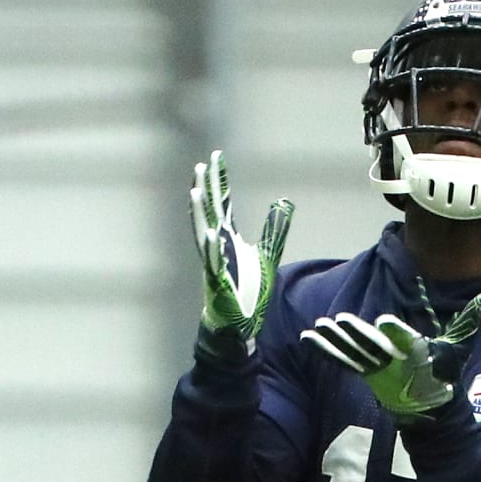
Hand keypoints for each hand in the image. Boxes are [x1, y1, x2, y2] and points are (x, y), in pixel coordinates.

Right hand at [190, 149, 293, 349]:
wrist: (239, 323)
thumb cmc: (248, 290)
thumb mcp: (267, 255)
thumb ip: (274, 229)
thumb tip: (284, 203)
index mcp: (228, 238)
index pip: (223, 203)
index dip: (220, 181)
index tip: (215, 158)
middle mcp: (217, 246)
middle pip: (210, 212)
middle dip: (206, 189)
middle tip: (201, 166)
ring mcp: (214, 262)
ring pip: (204, 232)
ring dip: (200, 213)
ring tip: (196, 191)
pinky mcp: (217, 281)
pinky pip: (212, 261)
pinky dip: (211, 247)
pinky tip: (211, 232)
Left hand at [300, 291, 480, 420]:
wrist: (434, 412)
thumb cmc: (447, 374)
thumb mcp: (461, 347)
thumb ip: (469, 319)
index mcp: (421, 355)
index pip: (409, 342)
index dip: (397, 332)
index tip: (384, 321)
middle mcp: (396, 364)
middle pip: (374, 348)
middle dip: (356, 335)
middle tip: (339, 319)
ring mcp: (378, 371)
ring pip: (353, 355)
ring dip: (333, 342)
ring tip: (316, 328)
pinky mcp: (366, 375)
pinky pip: (342, 361)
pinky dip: (324, 350)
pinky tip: (308, 338)